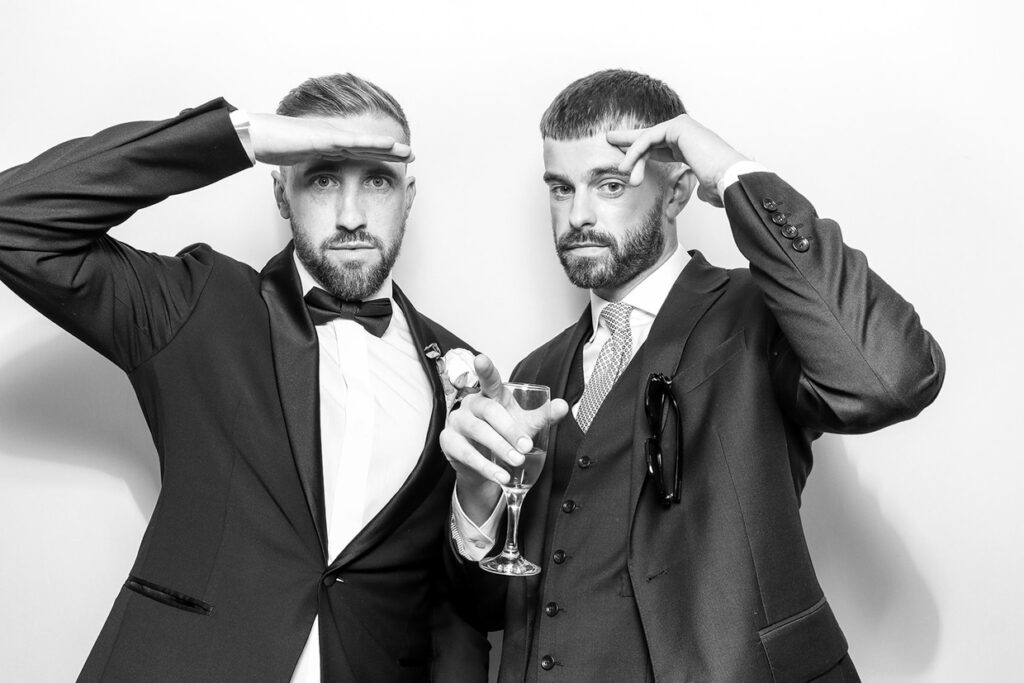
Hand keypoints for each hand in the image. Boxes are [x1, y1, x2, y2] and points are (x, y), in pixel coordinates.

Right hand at [248, 113, 414, 165]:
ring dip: (389, 147)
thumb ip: (307, 167)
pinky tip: (388, 144)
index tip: (394, 160)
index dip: (378, 155)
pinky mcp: (325, 138)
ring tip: (408, 151)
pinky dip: (372, 143)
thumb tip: (312, 180)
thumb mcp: (295, 162)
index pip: (358, 151)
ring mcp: (330, 136)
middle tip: (411, 155)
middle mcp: (333, 139)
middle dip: (391, 151)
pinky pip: (353, 142)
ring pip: (366, 142)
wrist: (257, 134)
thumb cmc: (271, 146)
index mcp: (327, 145)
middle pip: (368, 145)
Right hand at [440, 355, 568, 521]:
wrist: (486, 465)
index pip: (488, 379)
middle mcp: (472, 404)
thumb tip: (563, 406)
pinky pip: (467, 453)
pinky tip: (501, 476)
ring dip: (499, 448)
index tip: (481, 359)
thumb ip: (543, 416)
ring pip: (477, 431)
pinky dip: (486, 466)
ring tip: (517, 462)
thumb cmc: (505, 436)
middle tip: (527, 447)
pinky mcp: (449, 442)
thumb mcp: (525, 425)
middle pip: (489, 411)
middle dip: (509, 430)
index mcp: (491, 395)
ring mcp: (457, 422)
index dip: (485, 370)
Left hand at [606, 114, 746, 207]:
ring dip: (632, 157)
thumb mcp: (707, 188)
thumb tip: (702, 194)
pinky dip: (636, 152)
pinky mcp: (678, 127)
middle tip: (609, 140)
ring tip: (622, 172)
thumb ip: (701, 187)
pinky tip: (628, 166)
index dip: (641, 152)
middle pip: (649, 135)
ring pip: (647, 139)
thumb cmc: (723, 186)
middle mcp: (687, 133)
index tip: (625, 159)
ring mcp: (683, 127)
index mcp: (690, 146)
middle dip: (629, 139)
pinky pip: (648, 138)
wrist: (731, 180)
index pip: (659, 145)